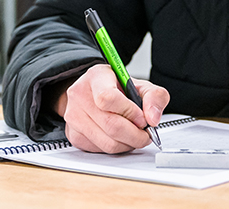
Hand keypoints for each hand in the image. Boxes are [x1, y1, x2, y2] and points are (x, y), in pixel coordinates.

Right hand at [55, 64, 169, 153]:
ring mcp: (73, 117)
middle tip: (146, 134)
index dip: (130, 112)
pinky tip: (121, 138)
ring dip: (128, 144)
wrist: (93, 94)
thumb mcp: (140, 85)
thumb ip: (154, 97)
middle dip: (135, 135)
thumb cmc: (117, 89)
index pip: (108, 98)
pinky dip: (117, 148)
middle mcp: (80, 95)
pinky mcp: (74, 135)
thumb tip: (153, 118)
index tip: (143, 118)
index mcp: (96, 77)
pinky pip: (100, 150)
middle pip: (110, 125)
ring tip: (135, 136)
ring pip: (107, 143)